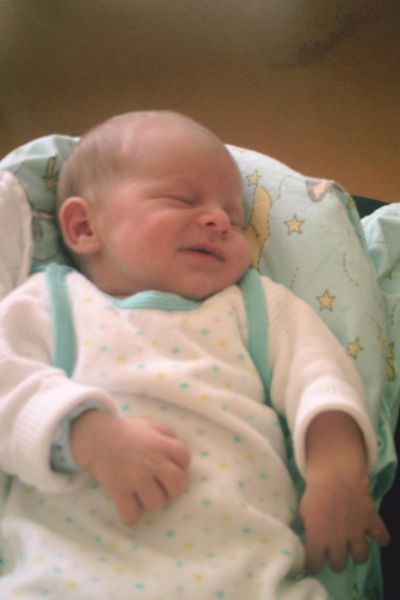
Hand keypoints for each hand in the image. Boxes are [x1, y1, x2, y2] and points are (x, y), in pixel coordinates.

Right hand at [71, 412, 190, 524]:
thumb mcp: (151, 426)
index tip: (170, 468)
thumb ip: (168, 435)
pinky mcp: (120, 489)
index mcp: (162, 445)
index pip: (185, 459)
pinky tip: (130, 509)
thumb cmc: (128, 433)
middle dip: (172, 490)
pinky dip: (131, 516)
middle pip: (177, 486)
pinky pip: (131, 514)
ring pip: (156, 504)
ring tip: (144, 496)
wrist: (98, 438)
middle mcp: (152, 462)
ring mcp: (136, 477)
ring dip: (152, 503)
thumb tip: (180, 454)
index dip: (181, 466)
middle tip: (162, 488)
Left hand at [300, 468, 389, 572]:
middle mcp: (338, 541)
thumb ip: (308, 527)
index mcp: (318, 538)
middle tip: (335, 551)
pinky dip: (381, 537)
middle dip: (336, 560)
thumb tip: (309, 536)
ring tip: (353, 545)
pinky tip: (374, 533)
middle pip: (339, 565)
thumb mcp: (304, 510)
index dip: (313, 565)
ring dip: (356, 553)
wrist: (335, 472)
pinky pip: (382, 538)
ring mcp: (357, 532)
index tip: (314, 562)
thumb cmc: (315, 490)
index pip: (314, 564)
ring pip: (360, 558)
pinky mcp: (371, 521)